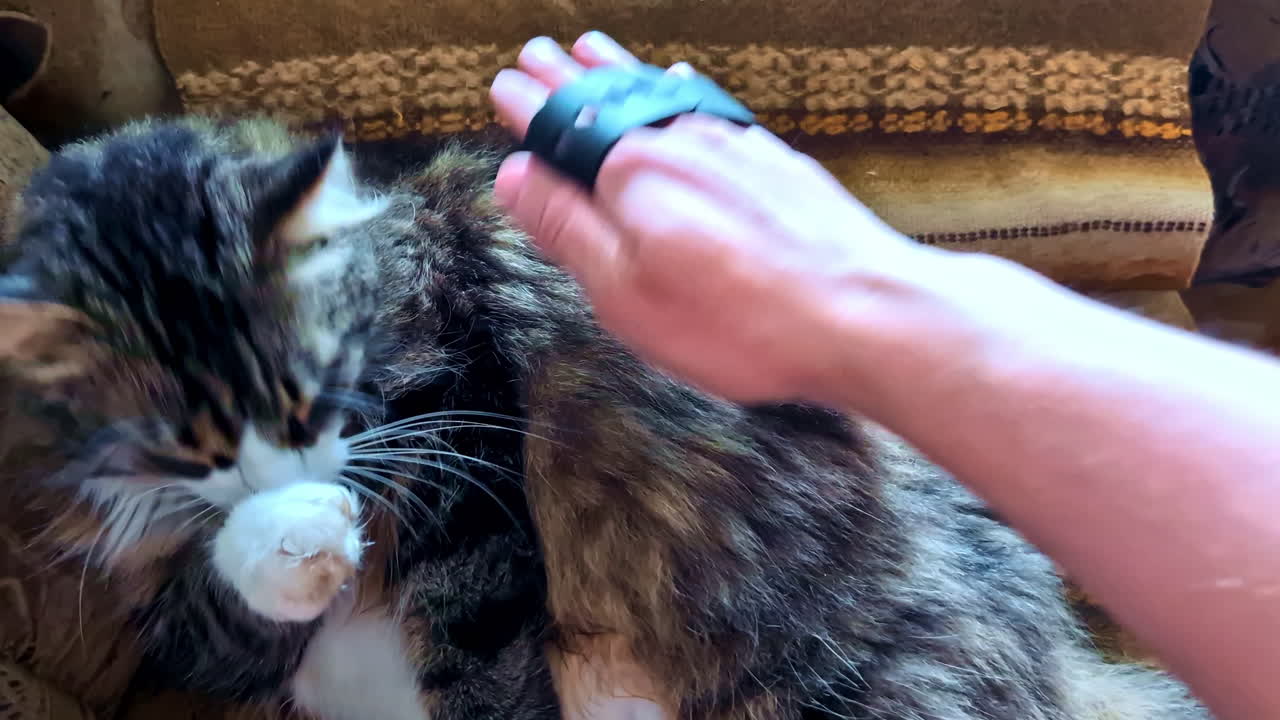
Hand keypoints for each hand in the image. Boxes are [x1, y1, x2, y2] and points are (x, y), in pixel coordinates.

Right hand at [489, 32, 926, 404]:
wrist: (863, 311)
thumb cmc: (743, 320)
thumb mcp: (627, 294)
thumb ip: (567, 229)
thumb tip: (516, 176)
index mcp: (631, 174)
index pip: (561, 128)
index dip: (526, 108)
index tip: (503, 87)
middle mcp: (680, 143)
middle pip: (609, 100)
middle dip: (568, 76)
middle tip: (540, 53)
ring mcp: (732, 145)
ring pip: (660, 94)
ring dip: (622, 71)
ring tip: (598, 51)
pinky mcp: (773, 159)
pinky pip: (709, 105)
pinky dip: (680, 87)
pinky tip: (682, 82)